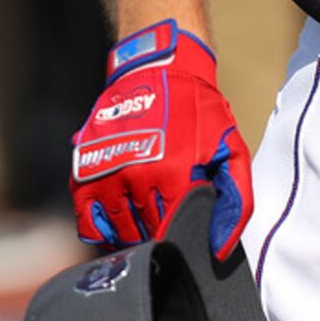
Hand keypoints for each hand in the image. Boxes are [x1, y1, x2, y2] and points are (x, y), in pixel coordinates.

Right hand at [70, 20, 252, 260]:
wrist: (158, 71)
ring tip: (150, 214)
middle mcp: (135, 174)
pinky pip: (88, 223)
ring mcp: (106, 173)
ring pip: (119, 231)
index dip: (183, 238)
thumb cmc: (199, 113)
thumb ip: (235, 201)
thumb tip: (220, 249)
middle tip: (171, 218)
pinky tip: (121, 218)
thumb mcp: (230, 149)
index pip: (174, 232)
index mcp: (174, 172)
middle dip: (161, 233)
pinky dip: (103, 229)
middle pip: (146, 233)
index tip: (188, 233)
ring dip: (134, 232)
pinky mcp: (84, 172)